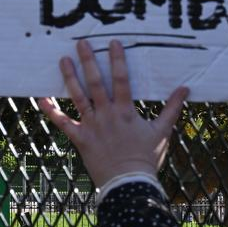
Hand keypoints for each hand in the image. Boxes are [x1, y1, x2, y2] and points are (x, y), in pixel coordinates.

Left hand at [37, 40, 188, 188]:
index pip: (121, 80)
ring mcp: (92, 125)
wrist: (128, 183)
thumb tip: (186, 88)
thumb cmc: (146, 158)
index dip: (117, 60)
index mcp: (126, 111)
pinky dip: (51, 111)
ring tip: (63, 60)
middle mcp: (107, 115)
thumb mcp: (162, 131)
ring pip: (78, 97)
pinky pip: (63, 123)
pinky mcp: (80, 138)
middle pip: (96, 83)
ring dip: (70, 78)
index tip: (112, 43)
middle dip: (88, 61)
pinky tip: (41, 98)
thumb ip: (172, 108)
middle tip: (81, 42)